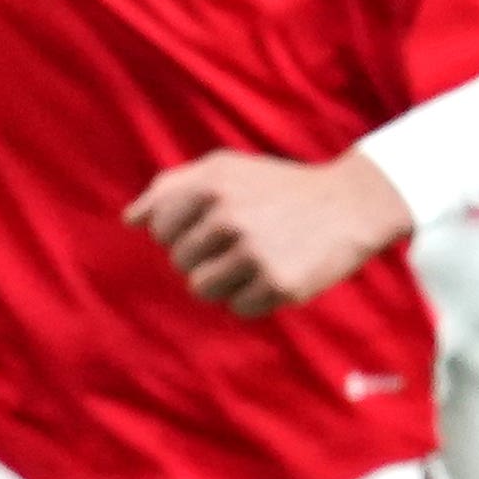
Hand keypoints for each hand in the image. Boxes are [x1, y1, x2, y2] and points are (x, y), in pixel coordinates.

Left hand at [127, 149, 411, 314]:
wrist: (350, 204)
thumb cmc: (277, 187)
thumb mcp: (225, 169)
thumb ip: (172, 187)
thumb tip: (129, 220)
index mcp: (212, 184)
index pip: (161, 229)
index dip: (183, 232)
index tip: (214, 224)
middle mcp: (229, 217)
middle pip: (181, 263)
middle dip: (206, 256)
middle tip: (243, 240)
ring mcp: (254, 253)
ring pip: (204, 290)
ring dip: (226, 281)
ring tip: (255, 259)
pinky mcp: (279, 284)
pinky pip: (240, 309)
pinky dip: (255, 298)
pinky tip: (276, 273)